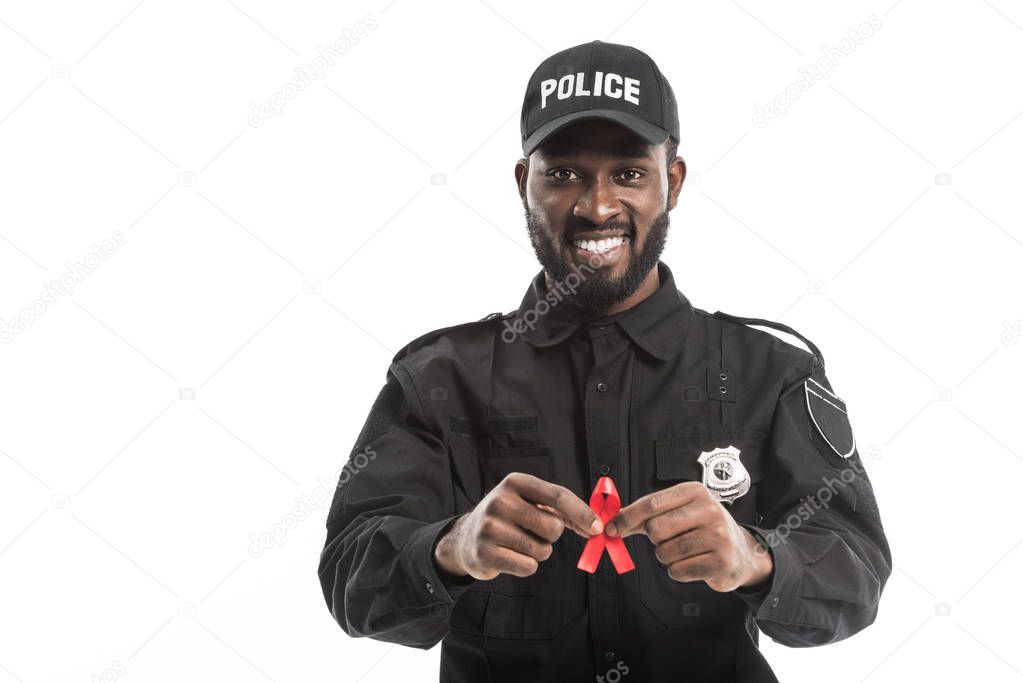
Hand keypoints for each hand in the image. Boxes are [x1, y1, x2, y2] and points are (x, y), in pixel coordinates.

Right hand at [433, 472, 602, 580]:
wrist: (466, 538)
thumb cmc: (508, 518)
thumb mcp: (529, 502)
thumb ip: (561, 510)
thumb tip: (594, 526)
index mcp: (515, 482)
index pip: (557, 495)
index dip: (581, 512)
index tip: (597, 527)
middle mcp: (500, 501)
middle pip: (553, 527)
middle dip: (551, 536)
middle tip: (534, 532)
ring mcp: (490, 528)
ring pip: (542, 550)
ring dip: (538, 552)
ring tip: (518, 544)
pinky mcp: (486, 553)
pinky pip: (528, 567)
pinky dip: (526, 566)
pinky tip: (510, 556)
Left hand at [604, 481, 772, 591]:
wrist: (742, 553)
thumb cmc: (704, 529)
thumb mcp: (680, 512)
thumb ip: (647, 515)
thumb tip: (613, 522)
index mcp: (695, 492)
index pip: (652, 503)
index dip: (627, 517)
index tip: (610, 528)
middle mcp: (709, 510)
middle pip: (655, 529)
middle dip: (655, 540)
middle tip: (669, 539)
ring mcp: (718, 536)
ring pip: (664, 552)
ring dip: (666, 557)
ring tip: (685, 551)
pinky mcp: (721, 562)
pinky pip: (677, 571)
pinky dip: (678, 571)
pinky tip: (693, 563)